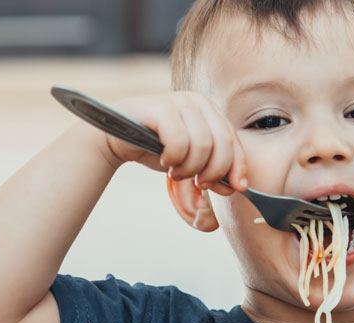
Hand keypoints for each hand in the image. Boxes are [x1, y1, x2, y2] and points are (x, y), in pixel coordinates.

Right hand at [101, 91, 246, 195]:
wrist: (116, 139)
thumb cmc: (157, 148)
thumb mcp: (191, 161)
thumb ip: (213, 171)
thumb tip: (234, 187)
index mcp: (211, 111)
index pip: (234, 141)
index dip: (237, 167)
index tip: (237, 188)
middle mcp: (199, 102)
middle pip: (223, 144)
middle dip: (213, 171)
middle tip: (198, 183)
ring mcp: (180, 102)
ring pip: (203, 146)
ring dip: (190, 168)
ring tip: (176, 170)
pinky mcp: (162, 108)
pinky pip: (180, 142)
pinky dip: (174, 159)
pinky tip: (165, 160)